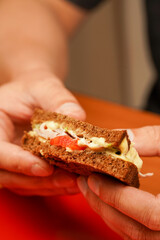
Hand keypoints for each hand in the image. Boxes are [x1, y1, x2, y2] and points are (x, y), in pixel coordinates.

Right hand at [0, 70, 85, 195]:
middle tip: (69, 180)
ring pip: (21, 184)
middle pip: (7, 175)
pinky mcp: (20, 169)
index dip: (19, 162)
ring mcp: (7, 162)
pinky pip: (32, 183)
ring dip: (48, 187)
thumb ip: (59, 100)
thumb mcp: (45, 88)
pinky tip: (71, 182)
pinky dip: (51, 186)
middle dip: (39, 180)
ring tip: (75, 183)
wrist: (32, 97)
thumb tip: (77, 118)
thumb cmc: (35, 89)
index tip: (45, 169)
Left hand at [77, 126, 159, 239]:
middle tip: (84, 183)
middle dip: (104, 205)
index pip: (151, 214)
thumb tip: (120, 137)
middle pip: (137, 231)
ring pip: (136, 236)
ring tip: (90, 190)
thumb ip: (153, 139)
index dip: (117, 196)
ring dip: (108, 213)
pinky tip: (108, 200)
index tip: (93, 177)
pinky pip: (140, 235)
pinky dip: (121, 218)